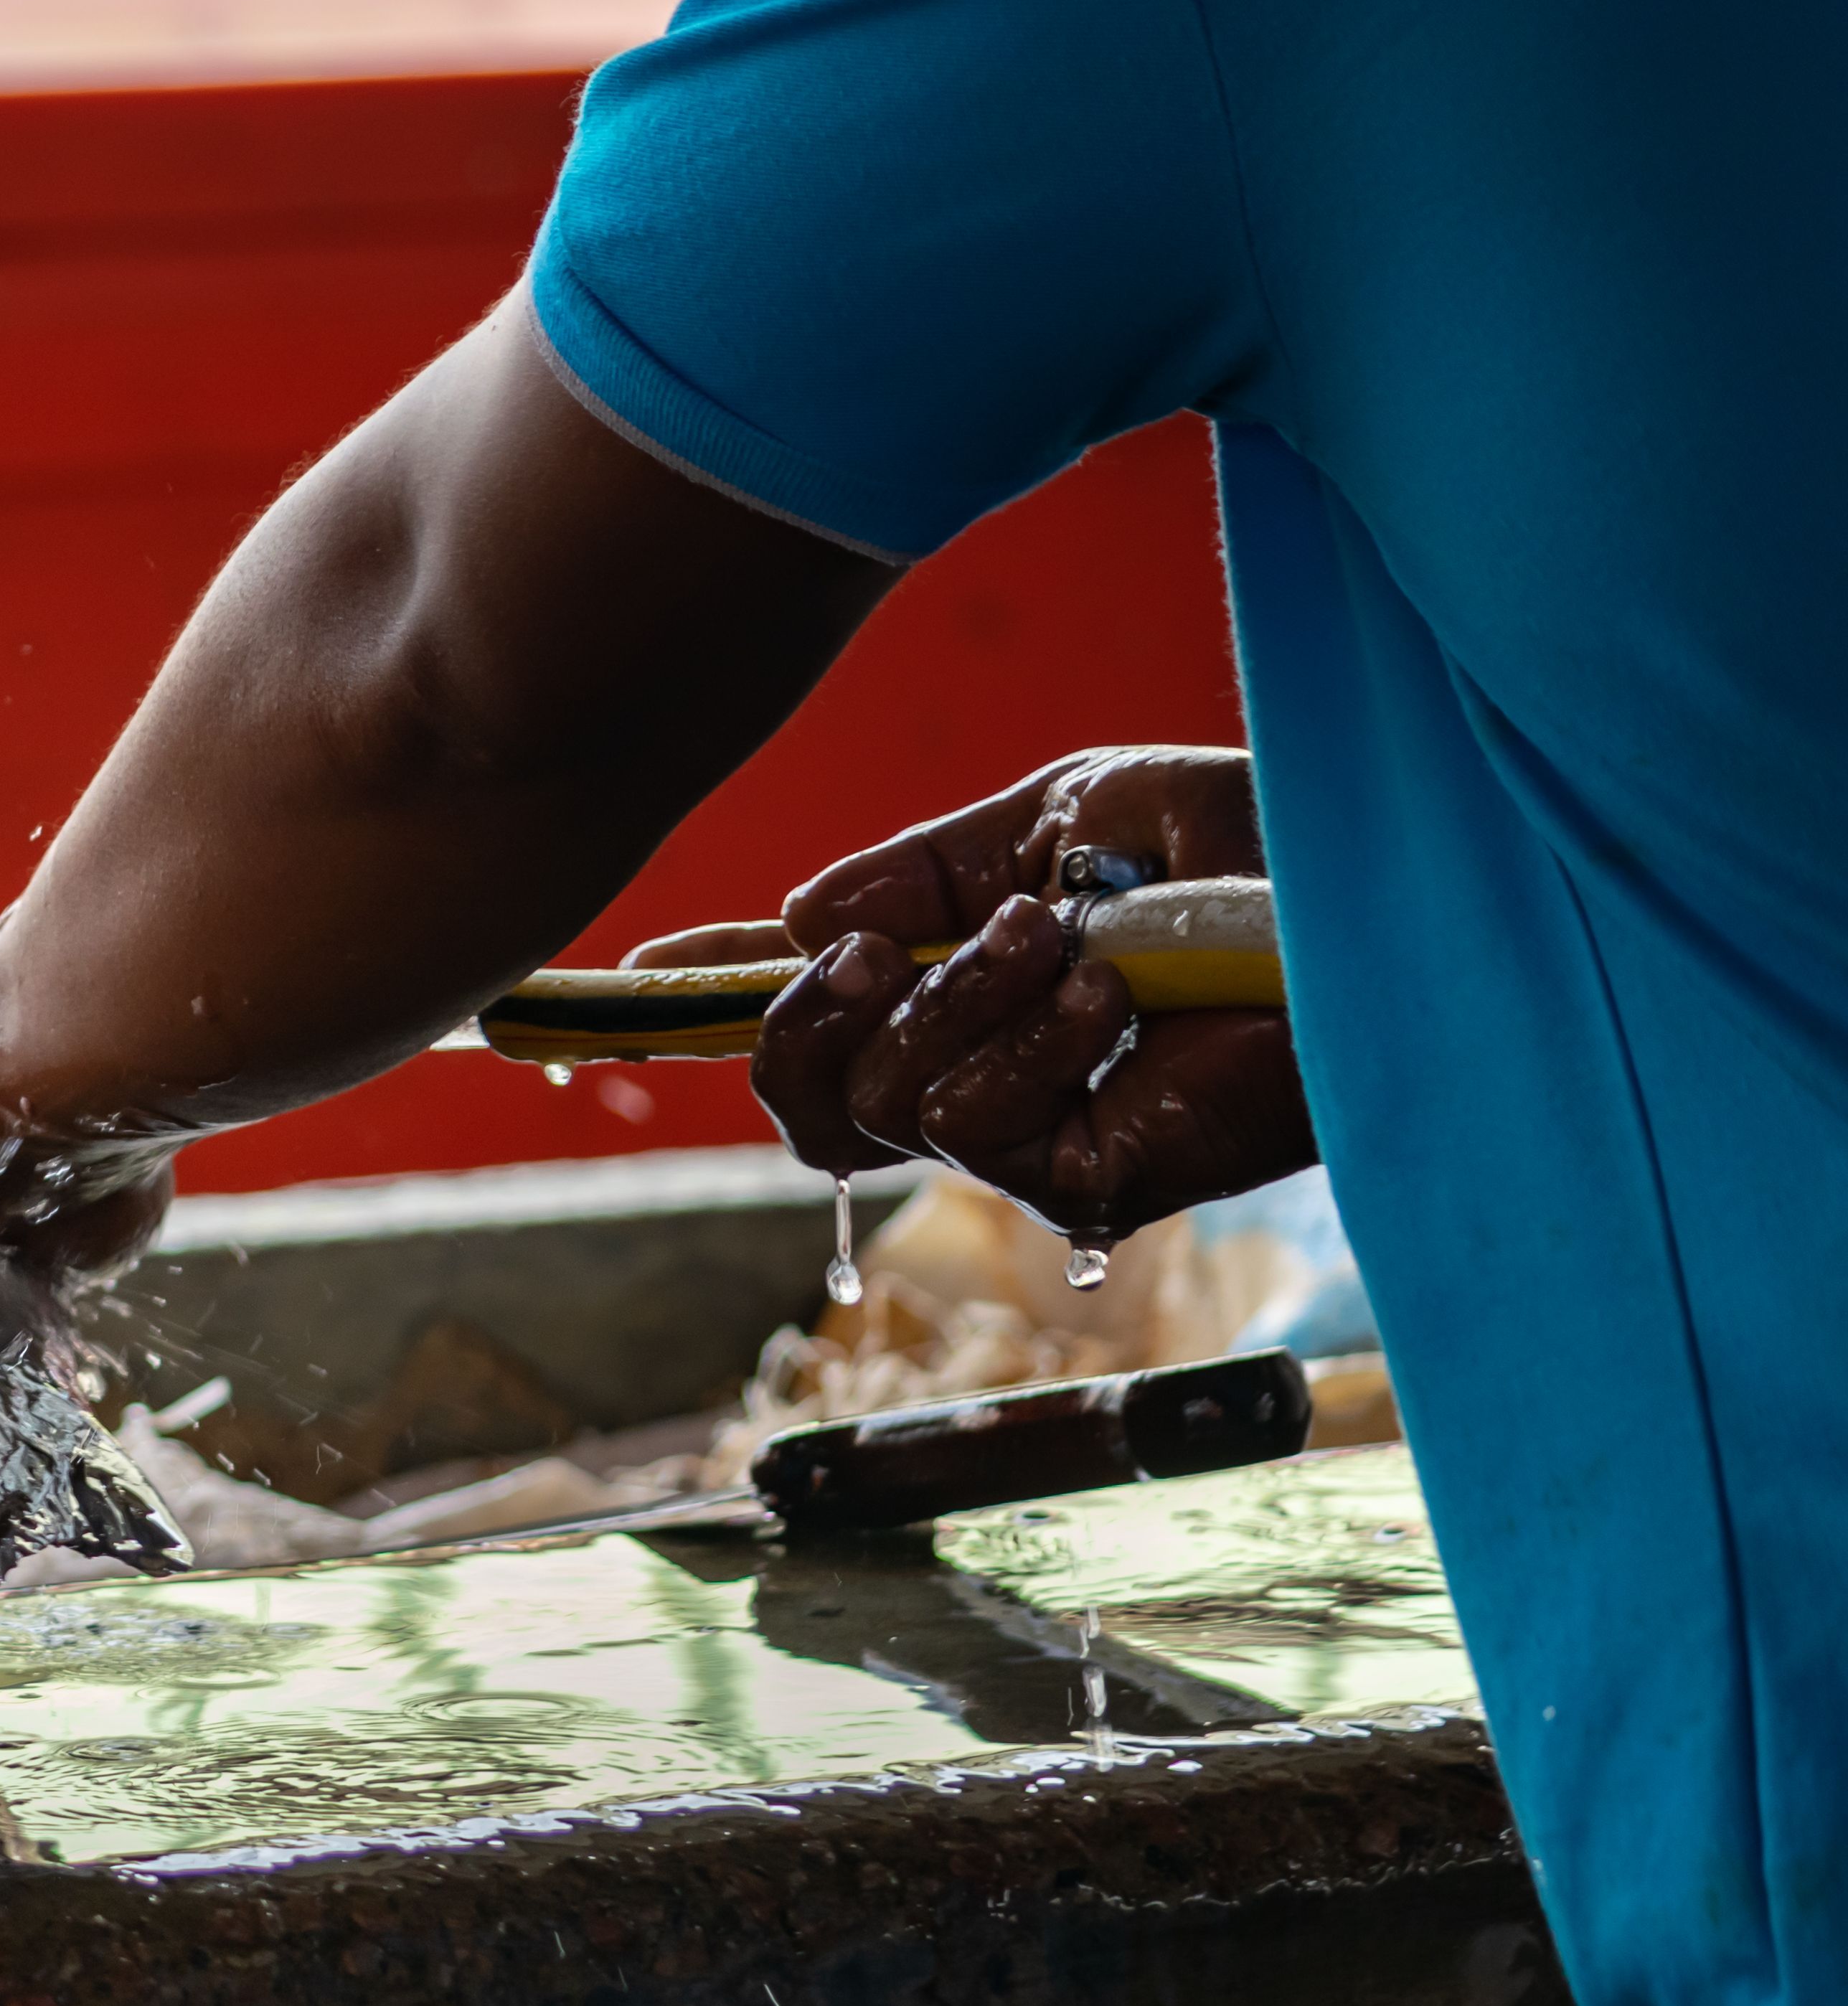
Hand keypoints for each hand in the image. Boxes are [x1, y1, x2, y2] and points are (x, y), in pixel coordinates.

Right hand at [751, 745, 1313, 1238]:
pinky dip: (1025, 1049)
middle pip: (803, 1102)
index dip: (711, 994)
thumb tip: (799, 926)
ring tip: (1059, 939)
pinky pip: (969, 1135)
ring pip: (875, 1111)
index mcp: (962, 986)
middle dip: (808, 1017)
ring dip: (954, 1006)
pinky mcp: (1083, 1187)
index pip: (810, 1013)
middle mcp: (979, 1074)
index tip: (637, 966)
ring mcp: (1027, 1140)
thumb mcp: (1055, 818)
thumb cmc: (1243, 852)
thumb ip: (918, 872)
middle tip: (885, 952)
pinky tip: (1108, 997)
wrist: (1368, 899)